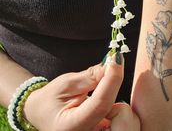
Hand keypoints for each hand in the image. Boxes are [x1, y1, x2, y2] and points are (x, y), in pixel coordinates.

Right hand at [23, 52, 137, 130]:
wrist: (42, 113)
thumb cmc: (48, 99)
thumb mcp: (66, 84)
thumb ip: (91, 76)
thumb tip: (111, 64)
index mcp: (72, 126)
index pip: (100, 103)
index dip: (111, 79)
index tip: (116, 59)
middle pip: (112, 108)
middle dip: (114, 83)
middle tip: (112, 63)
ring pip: (117, 110)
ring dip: (113, 88)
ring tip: (102, 77)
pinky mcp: (100, 129)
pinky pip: (115, 112)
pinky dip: (112, 94)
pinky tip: (104, 86)